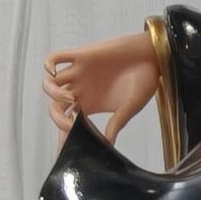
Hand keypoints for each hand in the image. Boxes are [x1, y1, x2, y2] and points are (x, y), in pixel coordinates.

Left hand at [42, 32, 156, 142]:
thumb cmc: (145, 80)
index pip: (68, 120)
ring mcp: (80, 72)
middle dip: (57, 116)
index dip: (63, 131)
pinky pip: (55, 57)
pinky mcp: (82, 55)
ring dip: (53, 93)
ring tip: (70, 99)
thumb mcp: (131, 106)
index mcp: (92, 104)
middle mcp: (82, 89)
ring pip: (51, 82)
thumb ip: (116, 123)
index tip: (67, 142)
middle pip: (56, 104)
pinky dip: (48, 64)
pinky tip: (53, 72)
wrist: (152, 56)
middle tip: (70, 123)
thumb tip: (107, 144)